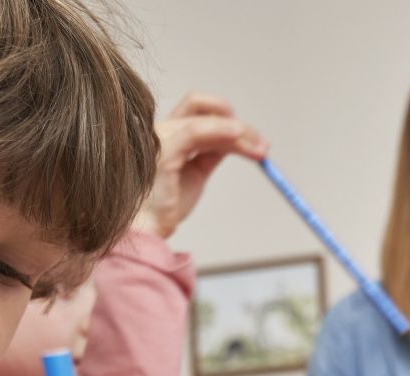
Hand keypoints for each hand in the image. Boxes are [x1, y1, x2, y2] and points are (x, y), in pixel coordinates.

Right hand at [133, 92, 266, 238]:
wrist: (147, 230)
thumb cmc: (165, 207)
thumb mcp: (195, 175)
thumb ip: (209, 154)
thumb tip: (235, 141)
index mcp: (167, 135)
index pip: (199, 111)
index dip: (226, 117)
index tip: (250, 138)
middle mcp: (162, 131)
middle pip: (205, 110)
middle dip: (238, 125)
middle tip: (262, 145)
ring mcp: (160, 139)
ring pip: (206, 120)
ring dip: (239, 132)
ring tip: (260, 150)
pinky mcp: (164, 152)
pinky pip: (195, 132)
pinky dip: (220, 131)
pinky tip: (239, 137)